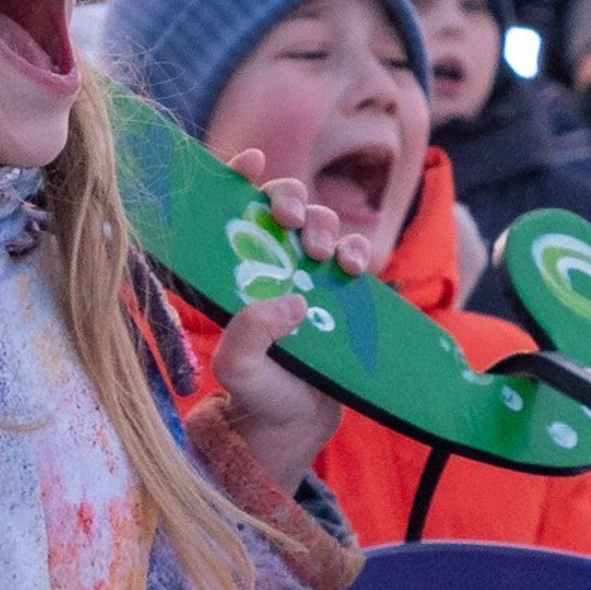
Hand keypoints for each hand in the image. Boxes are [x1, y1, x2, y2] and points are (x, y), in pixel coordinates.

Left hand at [207, 157, 369, 494]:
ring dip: (323, 224)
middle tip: (287, 217)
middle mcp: (271, 264)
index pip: (232, 212)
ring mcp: (309, 275)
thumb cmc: (257, 395)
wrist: (297, 427)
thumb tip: (291, 302)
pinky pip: (355, 255)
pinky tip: (353, 267)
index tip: (250, 162)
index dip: (238, 178)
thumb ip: (248, 336)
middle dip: (288, 197)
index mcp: (234, 271)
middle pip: (282, 206)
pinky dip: (358, 250)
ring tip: (320, 253)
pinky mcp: (343, 292)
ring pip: (320, 224)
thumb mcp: (238, 369)